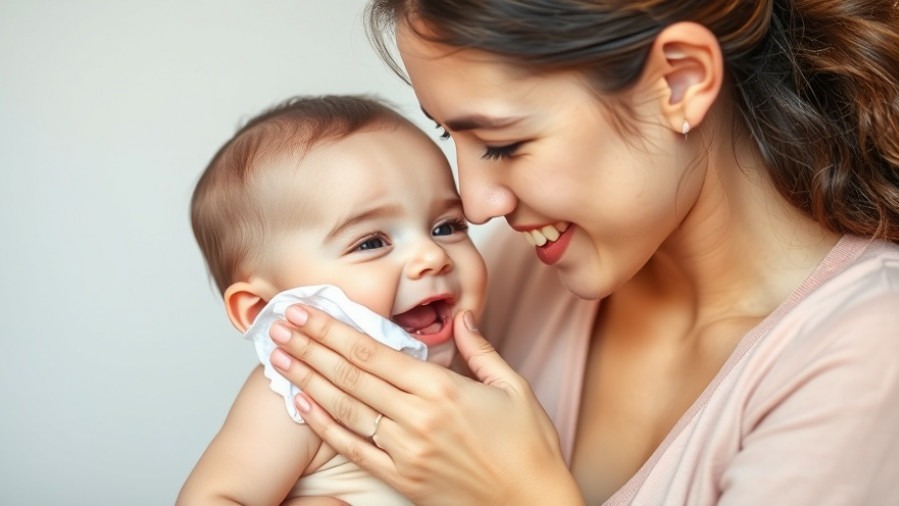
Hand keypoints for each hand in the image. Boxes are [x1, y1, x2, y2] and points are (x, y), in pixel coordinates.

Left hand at [268, 307, 582, 504]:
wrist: (534, 505)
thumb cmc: (529, 448)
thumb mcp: (514, 388)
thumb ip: (481, 350)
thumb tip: (463, 317)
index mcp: (443, 389)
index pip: (374, 351)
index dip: (334, 329)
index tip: (308, 312)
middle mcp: (417, 417)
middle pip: (351, 373)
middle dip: (310, 346)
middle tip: (279, 324)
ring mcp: (406, 450)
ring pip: (345, 407)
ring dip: (307, 379)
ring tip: (279, 358)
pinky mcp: (401, 478)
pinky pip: (354, 448)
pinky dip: (325, 425)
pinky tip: (303, 405)